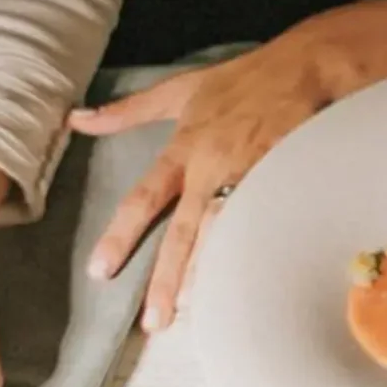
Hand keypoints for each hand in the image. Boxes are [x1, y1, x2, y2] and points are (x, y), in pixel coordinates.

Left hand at [76, 0, 386, 330]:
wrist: (309, 65)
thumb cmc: (245, 79)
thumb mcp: (182, 89)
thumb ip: (128, 110)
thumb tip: (77, 118)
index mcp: (186, 149)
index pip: (145, 199)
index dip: (121, 236)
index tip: (100, 271)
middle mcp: (214, 169)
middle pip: (185, 232)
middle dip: (167, 278)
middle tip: (153, 321)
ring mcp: (252, 177)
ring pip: (226, 235)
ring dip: (210, 274)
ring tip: (196, 310)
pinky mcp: (286, 181)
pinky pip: (267, 226)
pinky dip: (257, 254)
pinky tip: (251, 283)